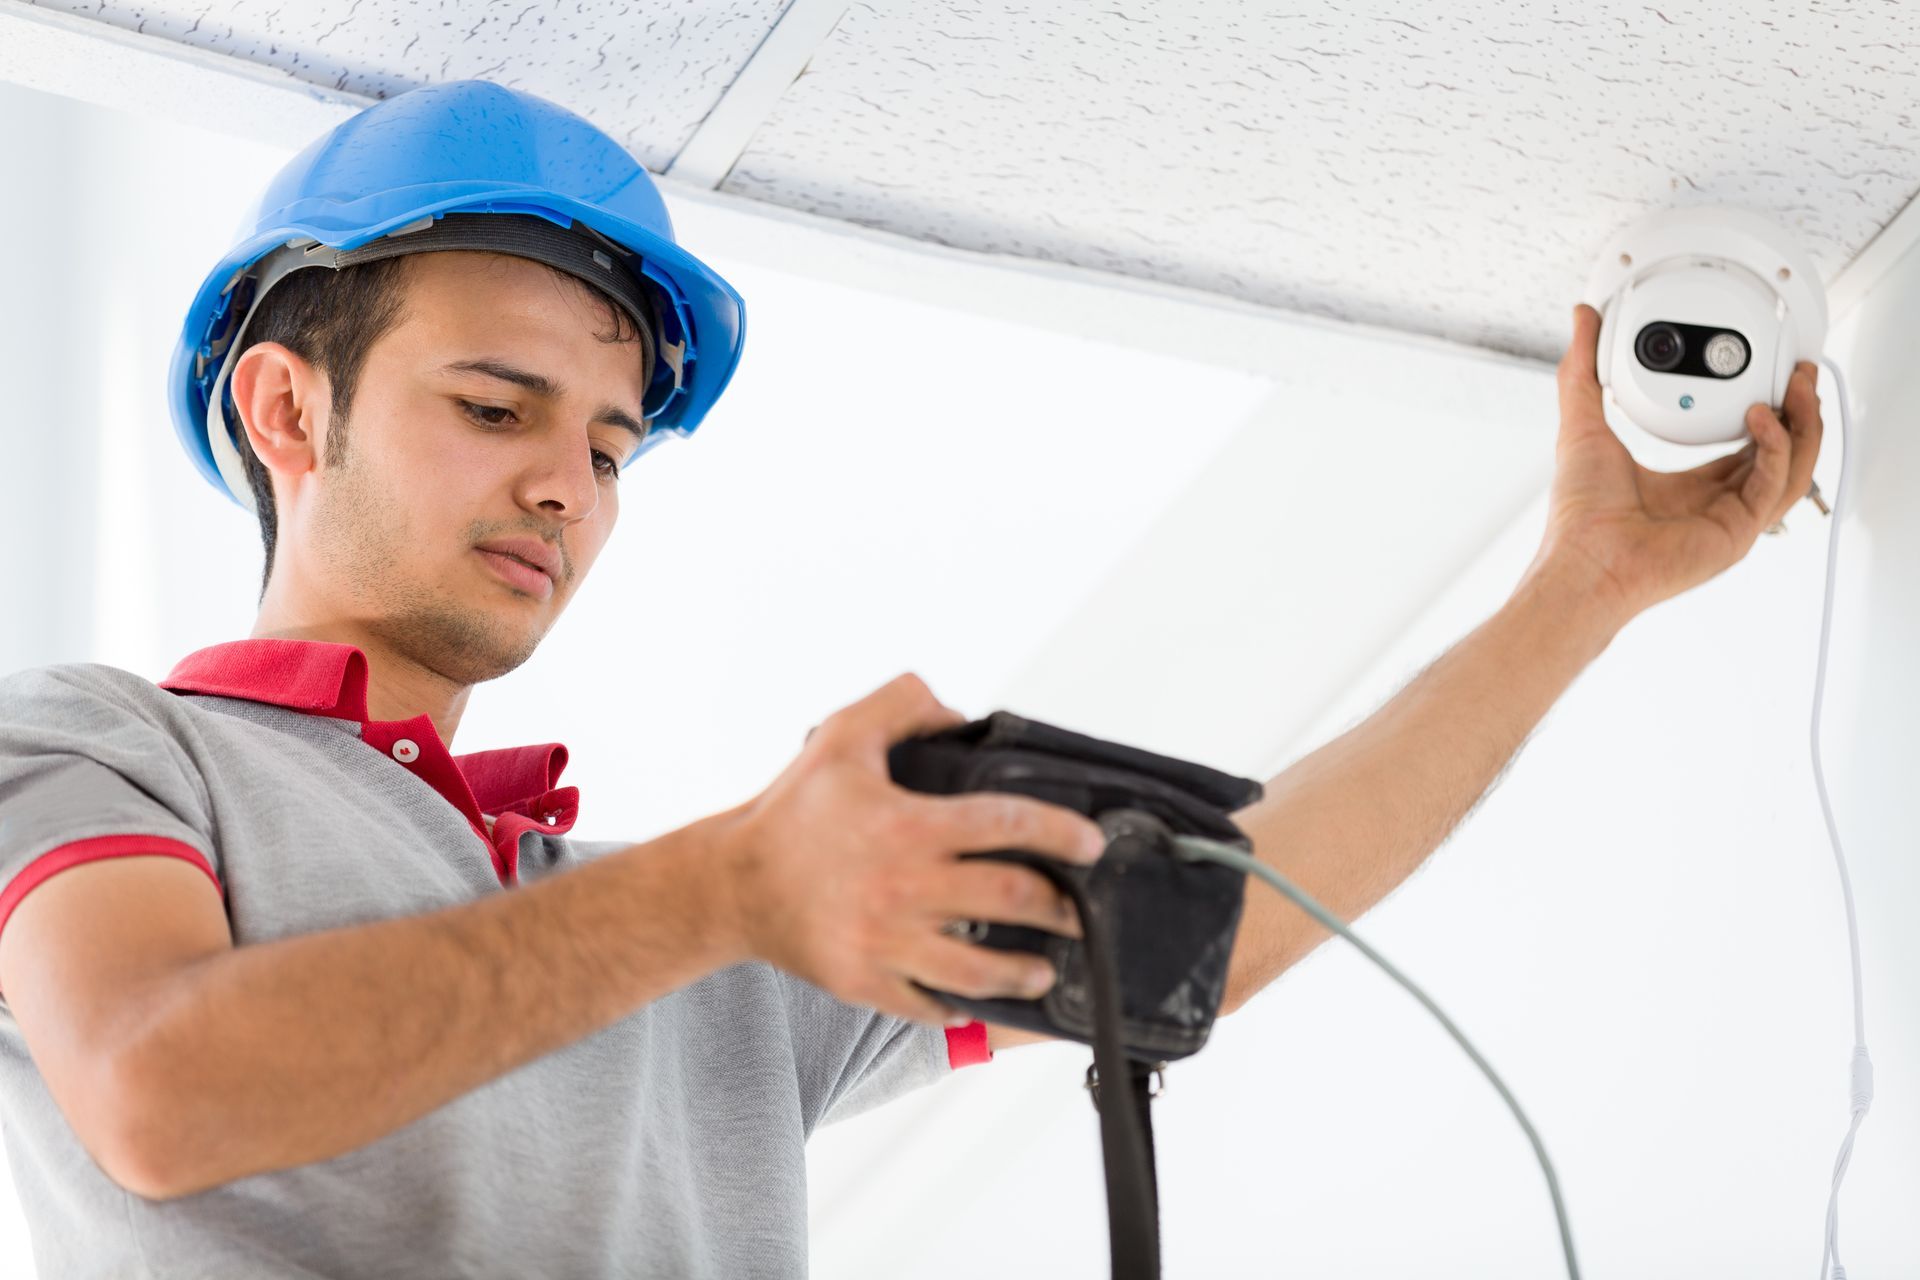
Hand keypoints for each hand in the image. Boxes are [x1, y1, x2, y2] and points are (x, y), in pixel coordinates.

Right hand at [716, 673, 1107, 1026]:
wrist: (730, 884)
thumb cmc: (791, 809)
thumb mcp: (841, 735)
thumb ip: (904, 705)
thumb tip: (961, 716)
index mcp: (909, 825)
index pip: (1005, 822)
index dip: (1059, 831)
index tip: (1092, 843)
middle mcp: (904, 887)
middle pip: (1010, 898)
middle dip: (1062, 907)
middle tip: (1085, 911)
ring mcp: (885, 942)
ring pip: (979, 969)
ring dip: (1025, 970)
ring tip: (1044, 967)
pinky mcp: (865, 983)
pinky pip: (930, 1005)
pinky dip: (963, 1006)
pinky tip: (983, 1000)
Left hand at [1536, 303, 1825, 622]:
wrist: (1584, 560)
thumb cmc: (1580, 515)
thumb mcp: (1583, 426)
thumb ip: (1582, 373)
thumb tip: (1582, 321)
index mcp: (1687, 486)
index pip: (1745, 445)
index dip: (1766, 410)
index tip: (1769, 376)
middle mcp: (1714, 503)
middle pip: (1782, 454)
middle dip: (1798, 410)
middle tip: (1798, 371)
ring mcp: (1730, 520)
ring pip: (1792, 468)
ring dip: (1802, 423)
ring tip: (1797, 384)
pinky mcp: (1737, 533)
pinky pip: (1774, 484)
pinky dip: (1776, 447)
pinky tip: (1761, 417)